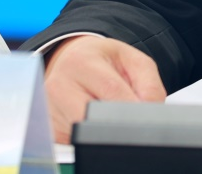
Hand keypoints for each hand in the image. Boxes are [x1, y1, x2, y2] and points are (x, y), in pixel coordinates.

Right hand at [42, 35, 166, 141]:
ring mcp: (50, 109)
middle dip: (117, 122)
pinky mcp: (50, 128)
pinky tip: (92, 118)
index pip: (112, 93)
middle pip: (94, 118)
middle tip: (128, 117)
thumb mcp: (133, 61)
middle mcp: (58, 85)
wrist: (74, 60)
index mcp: (81, 62)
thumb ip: (150, 85)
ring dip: (103, 129)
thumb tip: (151, 112)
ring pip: (85, 134)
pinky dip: (90, 135)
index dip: (134, 108)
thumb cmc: (104, 61)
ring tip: (108, 111)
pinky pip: (75, 141)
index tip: (146, 116)